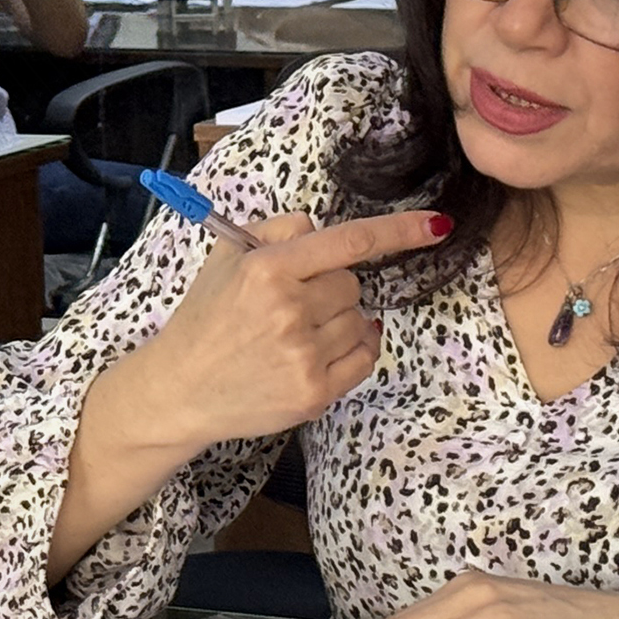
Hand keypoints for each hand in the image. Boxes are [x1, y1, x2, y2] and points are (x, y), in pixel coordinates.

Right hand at [119, 208, 453, 450]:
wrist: (181, 387)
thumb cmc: (205, 317)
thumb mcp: (227, 256)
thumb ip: (278, 231)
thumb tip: (322, 228)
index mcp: (268, 268)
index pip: (350, 241)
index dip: (399, 231)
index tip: (437, 225)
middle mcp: (289, 310)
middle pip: (353, 284)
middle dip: (330, 289)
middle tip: (292, 305)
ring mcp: (303, 355)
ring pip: (360, 320)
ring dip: (338, 322)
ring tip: (294, 334)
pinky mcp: (313, 393)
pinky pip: (364, 357)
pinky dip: (353, 349)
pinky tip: (318, 350)